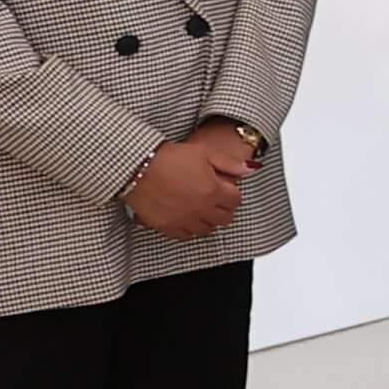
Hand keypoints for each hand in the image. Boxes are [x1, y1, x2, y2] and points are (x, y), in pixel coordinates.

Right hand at [122, 137, 247, 237]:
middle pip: (224, 218)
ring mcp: (185, 220)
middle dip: (224, 208)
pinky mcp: (168, 227)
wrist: (138, 166)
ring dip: (208, 220)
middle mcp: (201, 209)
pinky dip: (190, 228)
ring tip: (202, 207)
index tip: (226, 189)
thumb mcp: (204, 153)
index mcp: (213, 190)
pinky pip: (186, 235)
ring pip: (207, 229)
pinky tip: (187, 217)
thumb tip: (251, 169)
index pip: (236, 201)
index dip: (233, 194)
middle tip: (216, 199)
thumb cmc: (169, 157)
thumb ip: (230, 164)